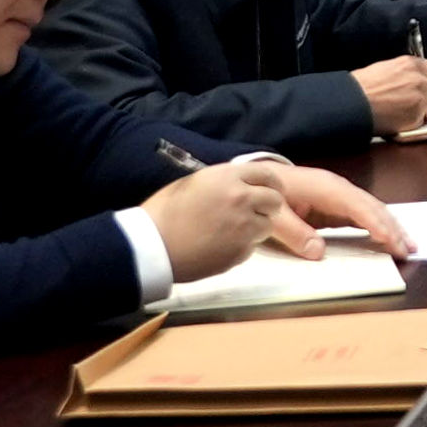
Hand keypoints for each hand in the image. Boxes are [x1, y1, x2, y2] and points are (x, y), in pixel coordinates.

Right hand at [143, 160, 290, 278]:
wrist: (151, 246)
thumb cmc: (164, 212)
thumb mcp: (193, 183)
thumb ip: (223, 182)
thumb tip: (241, 184)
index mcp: (228, 177)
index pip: (267, 174)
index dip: (270, 183)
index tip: (270, 189)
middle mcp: (242, 199)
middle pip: (275, 200)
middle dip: (268, 206)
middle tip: (255, 212)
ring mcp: (244, 227)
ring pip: (267, 225)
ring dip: (256, 227)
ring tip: (231, 231)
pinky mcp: (241, 251)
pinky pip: (251, 246)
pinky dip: (241, 246)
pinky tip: (219, 246)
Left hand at [275, 165, 412, 260]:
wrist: (255, 180)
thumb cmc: (265, 195)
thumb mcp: (272, 215)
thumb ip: (294, 233)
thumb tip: (319, 253)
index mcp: (327, 189)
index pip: (359, 207)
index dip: (377, 225)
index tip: (392, 242)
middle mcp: (339, 190)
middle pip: (373, 207)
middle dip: (393, 228)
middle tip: (409, 250)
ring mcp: (339, 197)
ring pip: (373, 210)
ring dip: (391, 228)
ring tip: (407, 246)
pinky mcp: (335, 206)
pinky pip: (363, 216)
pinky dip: (378, 227)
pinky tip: (386, 239)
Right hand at [351, 55, 426, 135]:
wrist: (351, 102)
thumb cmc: (362, 87)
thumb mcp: (387, 69)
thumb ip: (408, 72)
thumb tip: (421, 79)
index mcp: (413, 64)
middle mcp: (420, 78)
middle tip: (418, 104)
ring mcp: (420, 97)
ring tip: (408, 112)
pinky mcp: (416, 114)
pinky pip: (426, 120)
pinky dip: (416, 122)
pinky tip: (402, 119)